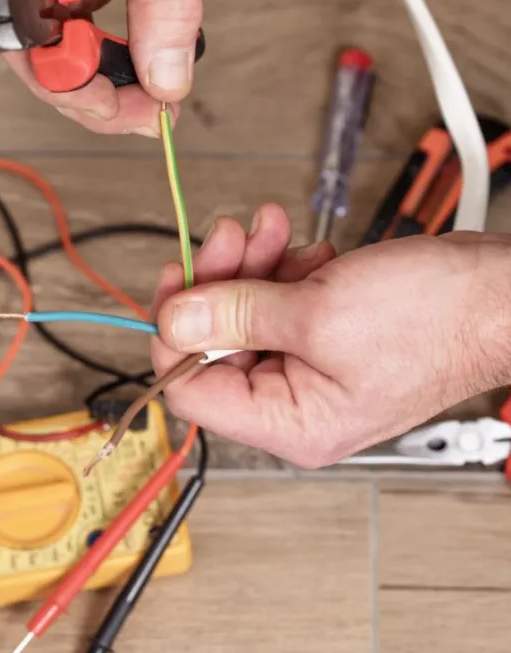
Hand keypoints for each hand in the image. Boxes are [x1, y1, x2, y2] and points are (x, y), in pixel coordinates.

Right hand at [0, 0, 228, 134]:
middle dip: (94, 94)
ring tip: (156, 98)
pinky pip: (99, 21)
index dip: (68, 84)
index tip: (121, 105)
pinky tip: (154, 59)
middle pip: (44, 52)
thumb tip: (166, 80)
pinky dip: (128, 49)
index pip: (28, 36)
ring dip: (112, 78)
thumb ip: (168, 0)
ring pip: (72, 43)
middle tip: (149, 116)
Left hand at [150, 204, 510, 467]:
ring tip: (273, 230)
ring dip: (250, 265)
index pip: (191, 391)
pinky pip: (278, 302)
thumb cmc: (437, 319)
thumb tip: (175, 319)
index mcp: (291, 422)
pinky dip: (282, 268)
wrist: (498, 293)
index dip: (174, 334)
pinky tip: (306, 250)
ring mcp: (311, 367)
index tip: (177, 283)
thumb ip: (235, 314)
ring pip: (245, 315)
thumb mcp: (319, 312)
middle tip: (228, 235)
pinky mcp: (326, 335)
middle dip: (218, 281)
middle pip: (214, 344)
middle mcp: (296, 403)